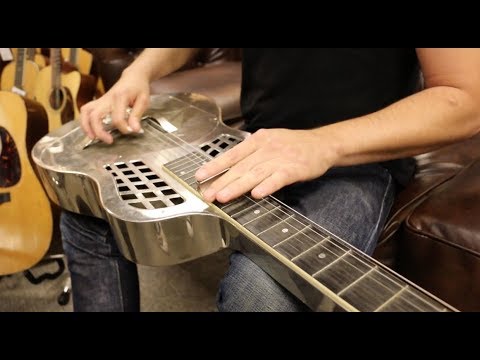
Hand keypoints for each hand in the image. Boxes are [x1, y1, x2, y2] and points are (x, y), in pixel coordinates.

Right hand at [79, 71, 150, 143]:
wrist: (133, 77)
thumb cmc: (139, 89)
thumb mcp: (143, 101)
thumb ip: (137, 115)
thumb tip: (134, 130)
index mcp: (120, 97)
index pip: (117, 117)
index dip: (123, 128)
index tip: (131, 131)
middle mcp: (107, 98)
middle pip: (95, 115)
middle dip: (99, 130)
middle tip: (109, 141)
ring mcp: (101, 100)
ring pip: (86, 111)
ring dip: (86, 126)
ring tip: (93, 137)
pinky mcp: (98, 102)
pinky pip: (86, 111)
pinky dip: (85, 121)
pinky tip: (91, 131)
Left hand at [195, 128, 336, 202]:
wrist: (323, 144)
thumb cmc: (293, 145)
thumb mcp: (269, 142)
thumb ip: (250, 155)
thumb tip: (228, 170)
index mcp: (258, 140)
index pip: (232, 154)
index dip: (215, 166)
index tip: (200, 176)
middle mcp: (267, 148)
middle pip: (241, 167)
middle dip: (222, 182)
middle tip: (208, 194)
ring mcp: (281, 158)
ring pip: (255, 173)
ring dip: (238, 186)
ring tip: (223, 196)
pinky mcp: (295, 169)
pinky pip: (279, 178)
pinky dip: (267, 186)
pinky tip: (257, 194)